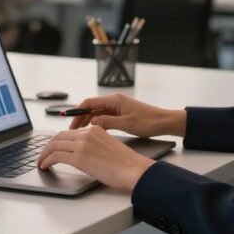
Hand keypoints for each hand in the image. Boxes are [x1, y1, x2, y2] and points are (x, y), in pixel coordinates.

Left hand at [37, 125, 154, 190]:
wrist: (134, 170)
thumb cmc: (126, 164)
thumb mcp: (109, 147)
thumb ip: (95, 145)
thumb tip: (84, 154)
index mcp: (95, 130)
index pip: (69, 132)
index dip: (57, 141)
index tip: (53, 148)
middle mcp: (87, 134)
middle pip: (59, 137)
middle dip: (47, 146)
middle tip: (43, 155)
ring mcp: (82, 145)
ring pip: (54, 145)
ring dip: (44, 154)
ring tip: (41, 162)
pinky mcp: (79, 157)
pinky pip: (56, 156)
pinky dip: (47, 160)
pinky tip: (44, 166)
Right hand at [68, 93, 184, 137]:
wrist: (164, 122)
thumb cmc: (148, 121)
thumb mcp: (126, 124)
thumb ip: (107, 122)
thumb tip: (92, 122)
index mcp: (114, 100)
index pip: (89, 103)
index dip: (77, 110)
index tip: (69, 119)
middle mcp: (114, 101)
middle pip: (91, 108)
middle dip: (80, 118)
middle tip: (72, 130)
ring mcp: (117, 108)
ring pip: (96, 113)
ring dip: (87, 122)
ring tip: (79, 134)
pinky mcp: (121, 114)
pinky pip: (104, 118)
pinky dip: (96, 124)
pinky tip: (93, 133)